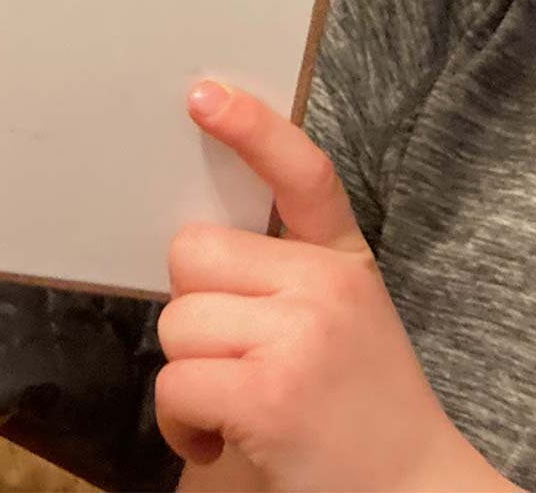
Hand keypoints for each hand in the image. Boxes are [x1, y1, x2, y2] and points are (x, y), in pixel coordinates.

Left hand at [157, 83, 518, 491]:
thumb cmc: (359, 413)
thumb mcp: (340, 320)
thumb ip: (284, 275)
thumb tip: (194, 249)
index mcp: (344, 262)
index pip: (303, 174)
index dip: (252, 127)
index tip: (205, 95)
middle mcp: (327, 287)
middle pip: (195, 253)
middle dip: (194, 309)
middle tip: (230, 358)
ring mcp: (301, 337)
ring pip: (178, 322)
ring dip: (187, 374)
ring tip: (232, 405)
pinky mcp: (271, 395)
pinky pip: (176, 383)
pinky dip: (181, 424)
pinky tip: (218, 440)